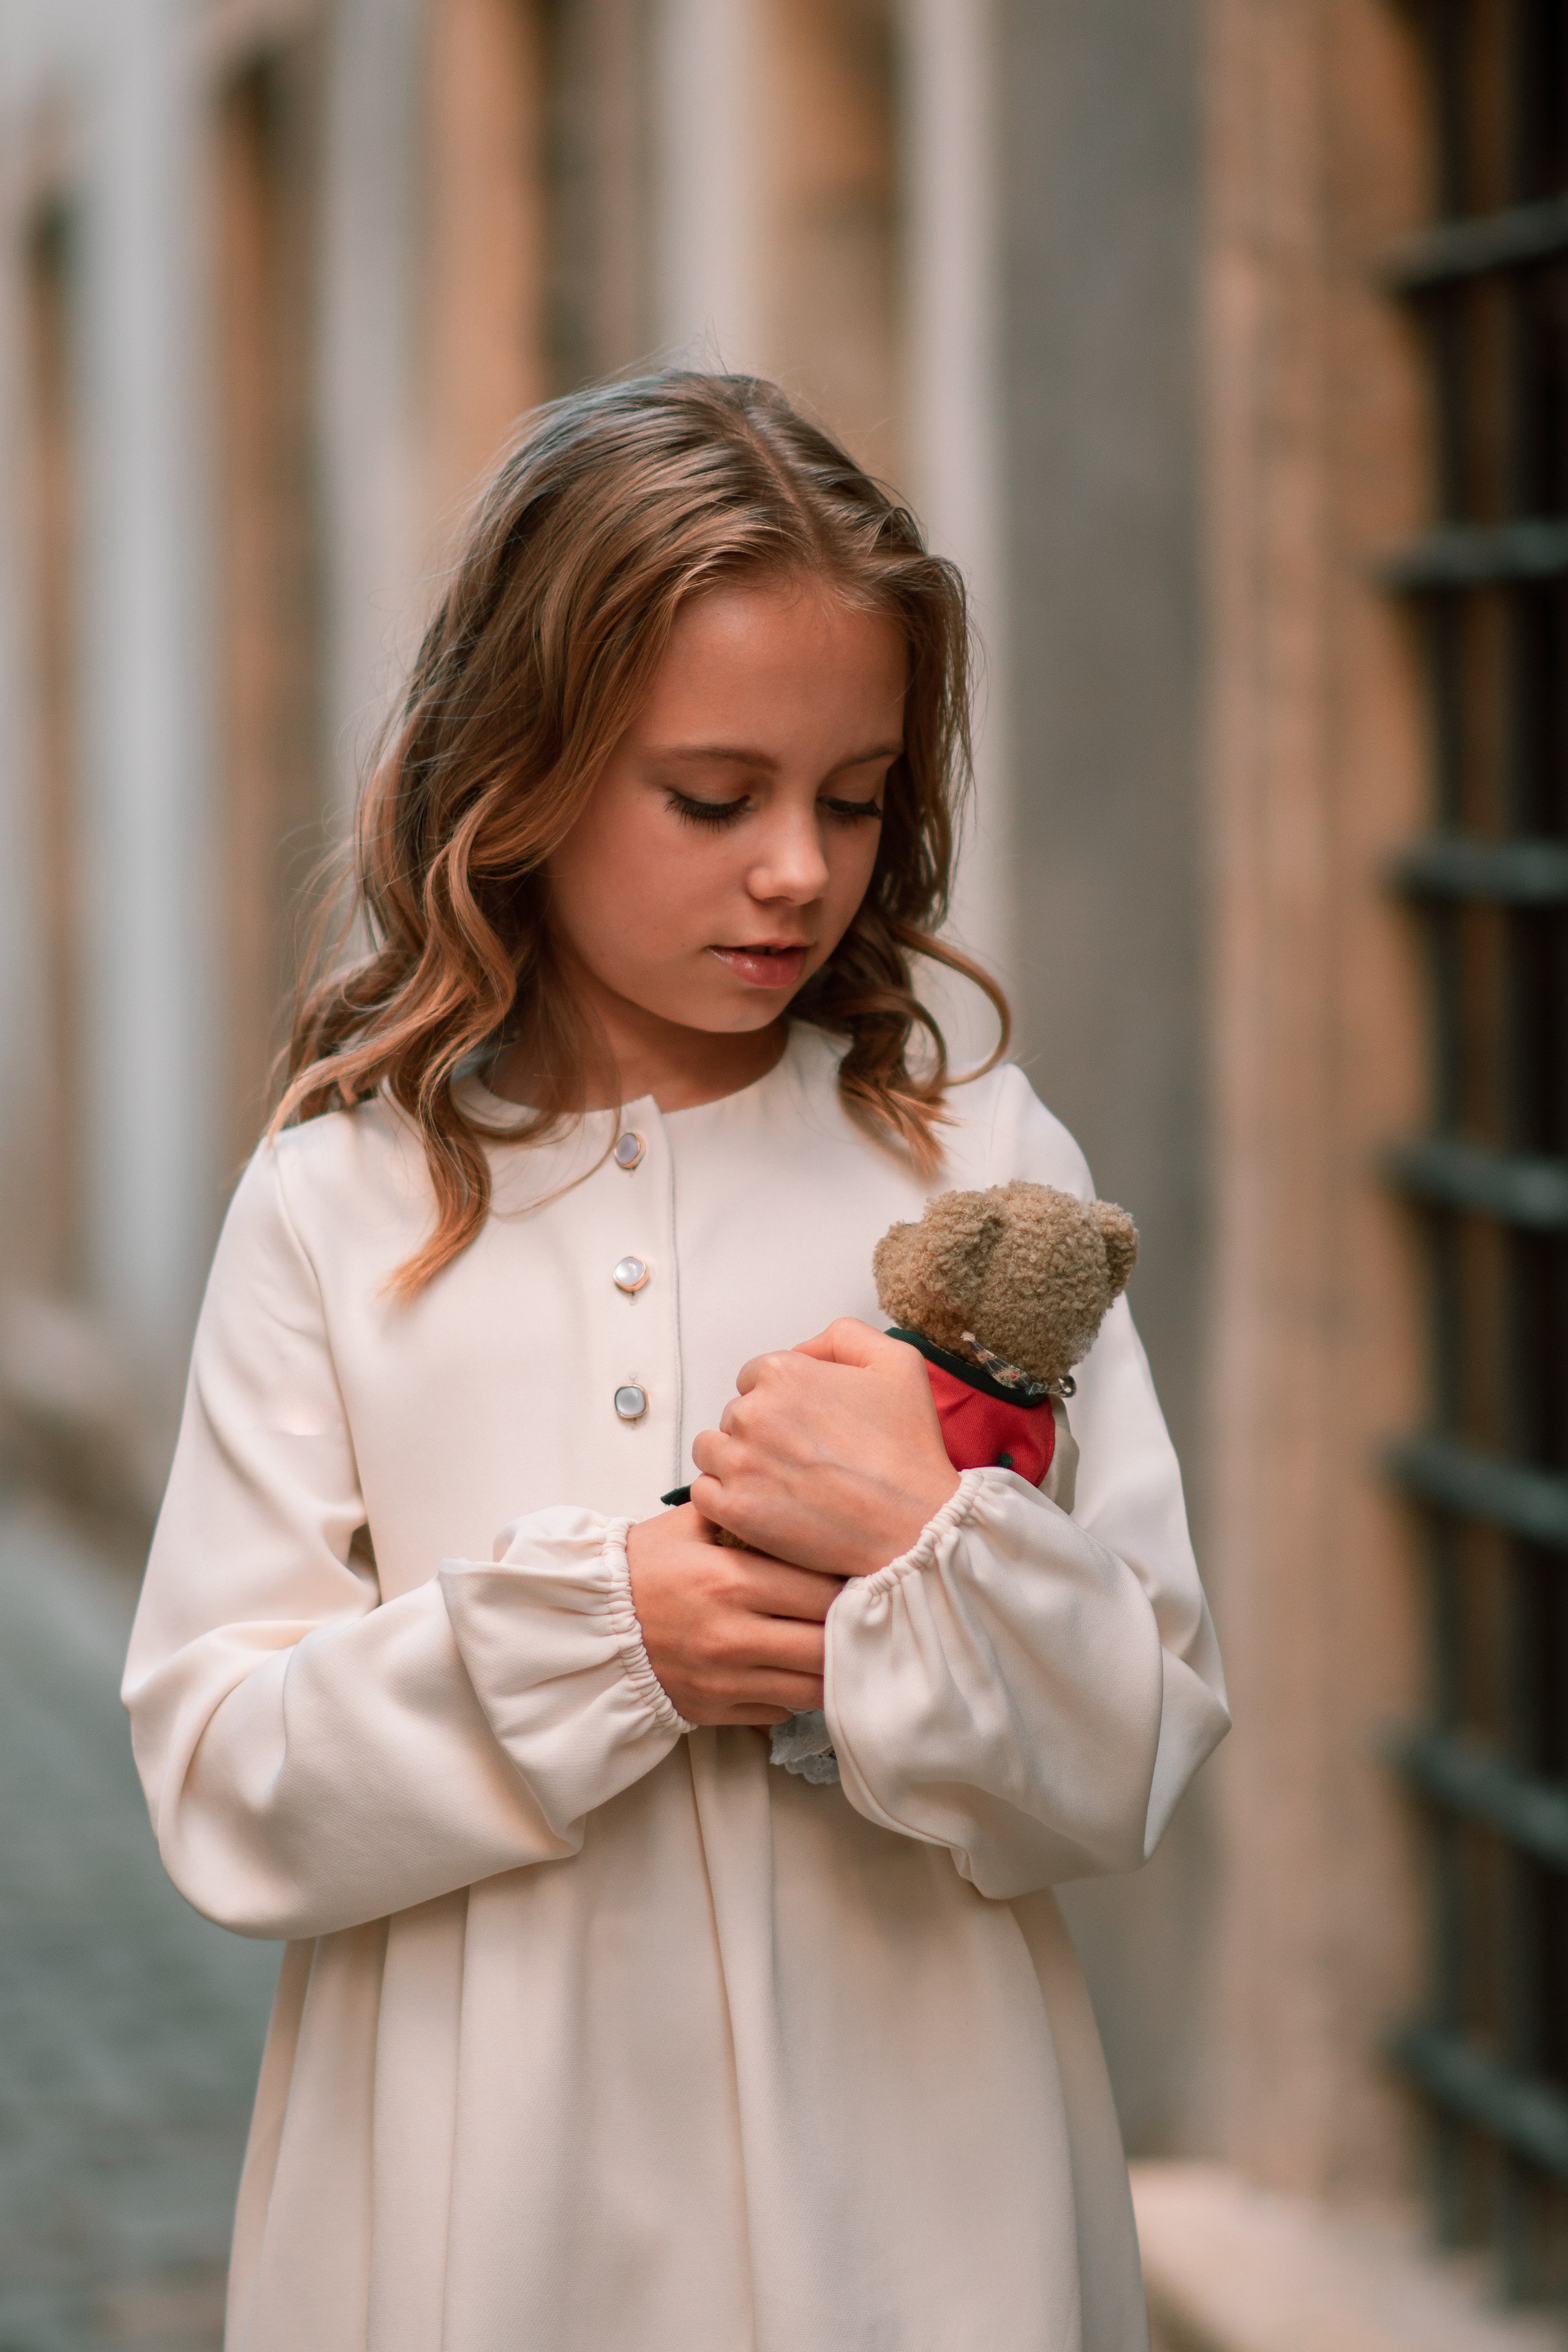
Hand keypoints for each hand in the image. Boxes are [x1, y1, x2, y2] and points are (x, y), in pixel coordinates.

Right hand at [625, 1503, 842, 1725]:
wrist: (587, 1620)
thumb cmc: (644, 1565)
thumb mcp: (692, 1522)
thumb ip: (749, 1512)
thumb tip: (808, 1511)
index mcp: (731, 1581)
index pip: (821, 1592)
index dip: (850, 1586)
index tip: (860, 1579)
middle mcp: (732, 1636)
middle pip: (825, 1644)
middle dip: (849, 1630)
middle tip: (861, 1616)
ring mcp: (724, 1679)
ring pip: (811, 1689)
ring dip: (830, 1670)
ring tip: (837, 1646)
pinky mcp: (713, 1709)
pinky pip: (778, 1712)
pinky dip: (794, 1695)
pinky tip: (794, 1670)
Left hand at [690, 1318, 960, 1577]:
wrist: (914, 1526)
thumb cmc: (907, 1450)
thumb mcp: (898, 1362)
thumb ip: (845, 1336)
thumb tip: (803, 1349)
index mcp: (784, 1372)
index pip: (755, 1377)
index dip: (781, 1401)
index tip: (807, 1426)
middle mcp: (752, 1412)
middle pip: (733, 1414)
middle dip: (760, 1432)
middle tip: (802, 1459)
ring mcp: (739, 1462)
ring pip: (711, 1450)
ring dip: (735, 1462)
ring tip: (779, 1483)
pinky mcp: (732, 1509)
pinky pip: (703, 1494)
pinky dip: (725, 1500)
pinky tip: (761, 1505)